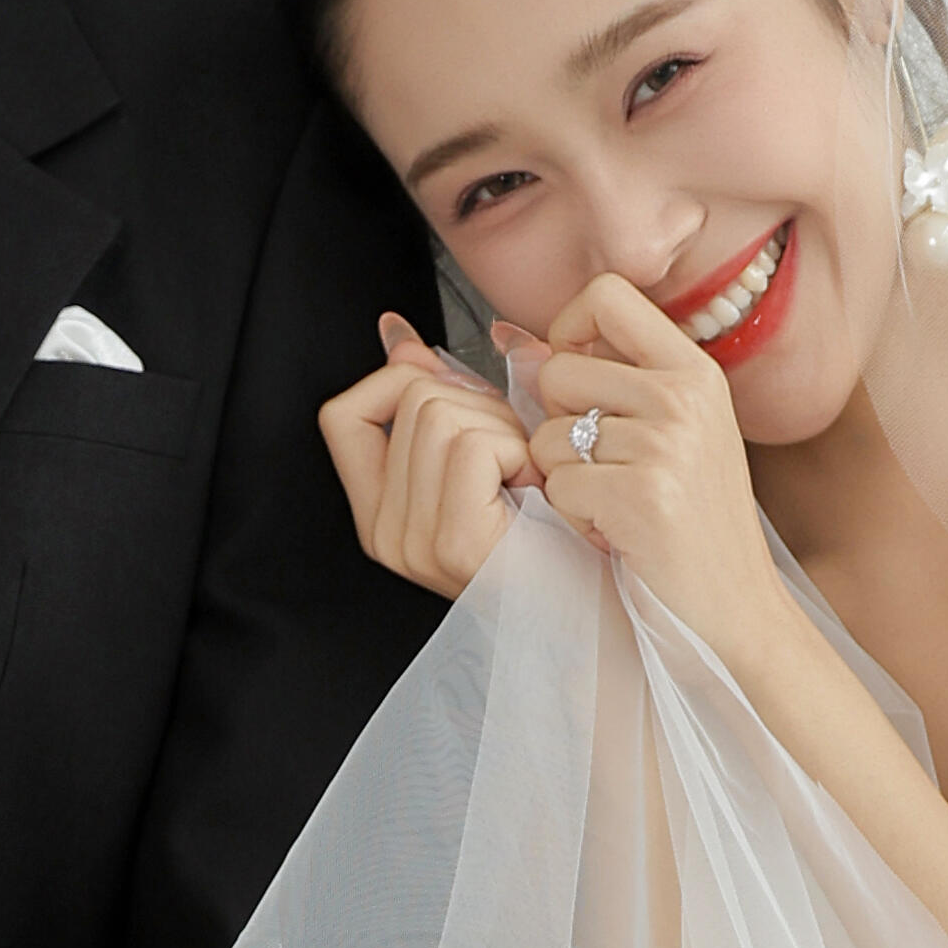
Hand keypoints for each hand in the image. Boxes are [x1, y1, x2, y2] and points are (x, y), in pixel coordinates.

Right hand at [316, 314, 536, 597]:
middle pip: (411, 398)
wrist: (603, 614)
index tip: (450, 387)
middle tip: (517, 463)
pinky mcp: (452, 542)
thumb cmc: (560, 537)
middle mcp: (385, 533)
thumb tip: (399, 333)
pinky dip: (517, 452)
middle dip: (480, 407)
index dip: (393, 379)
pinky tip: (535, 493)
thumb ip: (443, 399)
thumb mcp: (491, 454)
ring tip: (528, 481)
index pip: (343, 415)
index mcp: (382, 516)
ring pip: (441, 413)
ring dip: (504, 429)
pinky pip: (473, 443)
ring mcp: (412, 542)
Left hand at [526, 273, 790, 669]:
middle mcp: (685, 396)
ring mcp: (666, 444)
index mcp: (695, 371)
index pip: (606, 295)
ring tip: (613, 506)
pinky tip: (616, 534)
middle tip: (601, 469)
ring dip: (564, 481)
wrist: (739, 612)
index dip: (568, 331)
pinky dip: (574, 519)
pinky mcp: (642, 496)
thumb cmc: (695, 525)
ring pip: (546, 437)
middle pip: (557, 370)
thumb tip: (508, 337)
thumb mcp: (668, 435)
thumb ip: (600, 382)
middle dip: (555, 425)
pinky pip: (557, 486)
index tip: (575, 382)